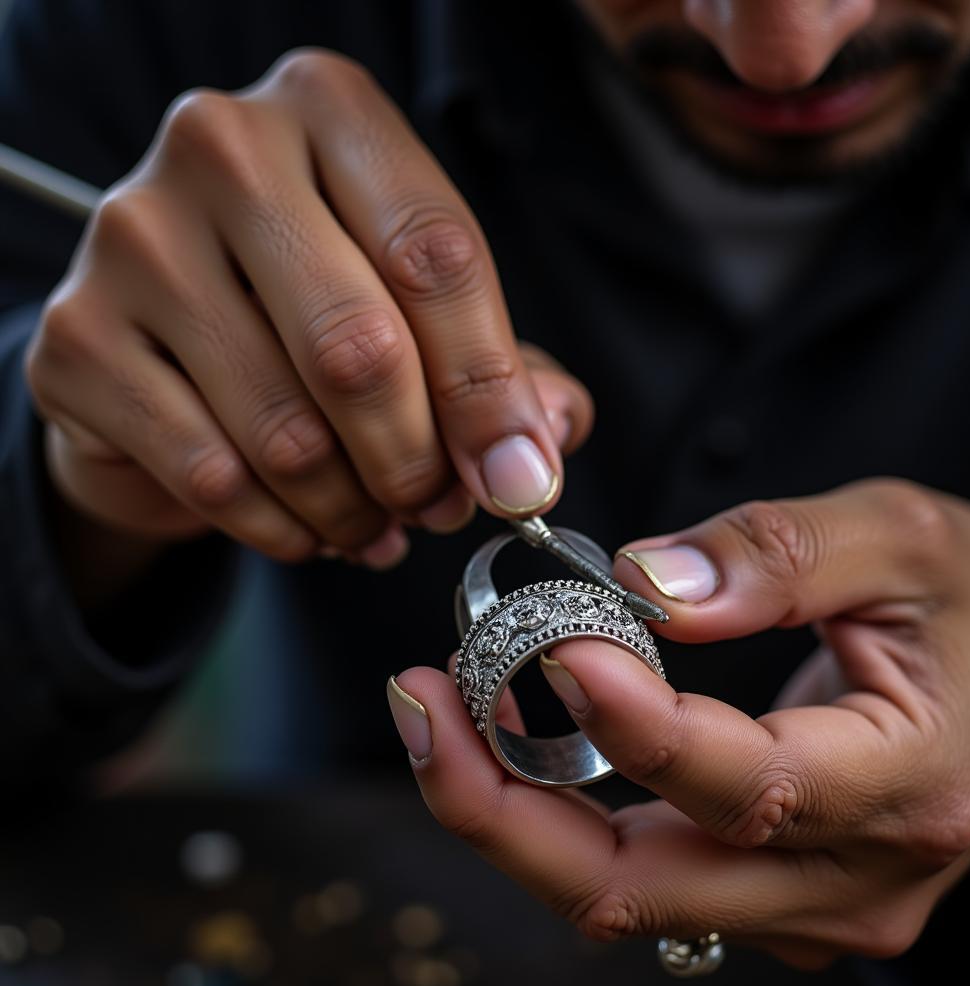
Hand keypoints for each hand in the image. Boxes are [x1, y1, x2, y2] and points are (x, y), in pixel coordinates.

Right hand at [24, 50, 590, 568]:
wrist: (171, 338)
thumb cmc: (315, 312)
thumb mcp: (423, 314)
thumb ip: (499, 371)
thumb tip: (535, 455)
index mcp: (329, 113)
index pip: (435, 254)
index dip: (490, 391)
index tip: (518, 480)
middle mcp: (223, 149)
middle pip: (360, 347)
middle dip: (418, 463)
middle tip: (437, 507)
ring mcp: (135, 238)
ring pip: (288, 430)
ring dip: (354, 509)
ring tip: (376, 523)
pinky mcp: (76, 339)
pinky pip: (214, 475)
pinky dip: (282, 528)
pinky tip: (309, 530)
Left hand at [392, 479, 969, 966]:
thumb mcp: (903, 538)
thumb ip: (777, 554)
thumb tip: (644, 586)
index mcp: (906, 782)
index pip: (745, 782)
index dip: (636, 723)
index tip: (554, 645)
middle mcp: (848, 875)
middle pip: (640, 883)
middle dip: (503, 805)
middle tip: (419, 704)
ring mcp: (803, 902)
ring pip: (621, 893)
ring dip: (511, 812)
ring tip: (437, 713)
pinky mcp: (768, 892)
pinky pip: (638, 876)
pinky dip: (556, 815)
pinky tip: (508, 739)